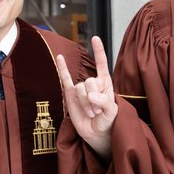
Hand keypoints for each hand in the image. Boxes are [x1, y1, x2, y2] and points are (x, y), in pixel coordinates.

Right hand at [56, 36, 117, 159]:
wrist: (98, 135)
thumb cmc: (109, 121)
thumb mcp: (113, 112)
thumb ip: (104, 101)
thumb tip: (89, 95)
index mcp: (105, 83)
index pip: (101, 64)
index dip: (99, 51)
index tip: (95, 38)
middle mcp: (93, 83)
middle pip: (89, 82)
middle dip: (93, 99)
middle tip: (98, 112)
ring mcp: (81, 89)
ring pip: (79, 89)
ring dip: (85, 104)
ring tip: (91, 114)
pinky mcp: (71, 95)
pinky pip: (65, 80)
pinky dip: (62, 69)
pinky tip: (60, 57)